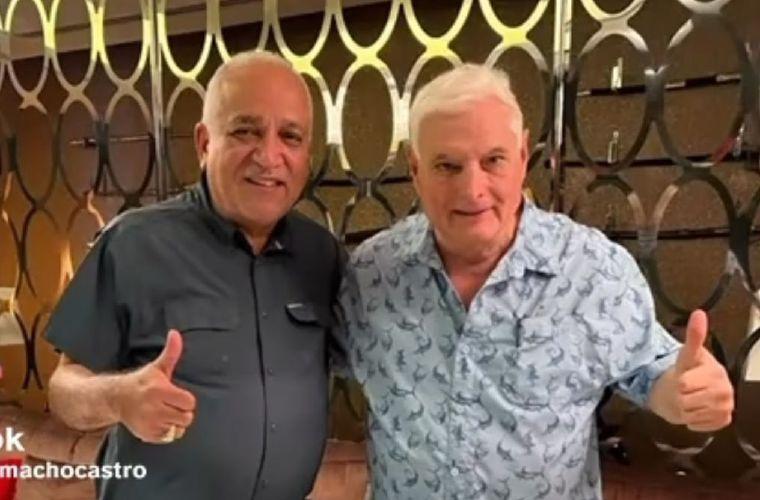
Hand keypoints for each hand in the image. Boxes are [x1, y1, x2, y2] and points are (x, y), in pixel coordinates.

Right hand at [115, 330, 195, 442]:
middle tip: (171, 405)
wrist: (117, 399)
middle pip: (186, 417)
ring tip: (165, 413)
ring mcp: (150, 423)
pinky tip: (159, 422)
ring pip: (178, 428)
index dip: (185, 399)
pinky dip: (167, 431)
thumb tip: (175, 333)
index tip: (176, 395)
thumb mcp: (158, 367)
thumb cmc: (143, 382)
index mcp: (160, 390)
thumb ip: (171, 352)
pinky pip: (169, 437)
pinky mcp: (147, 435)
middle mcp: (154, 408)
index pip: (189, 402)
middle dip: (182, 412)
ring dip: (175, 422)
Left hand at [674, 310, 733, 431]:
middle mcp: (725, 388)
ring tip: (689, 398)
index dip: (678, 382)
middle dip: (680, 397)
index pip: (684, 383)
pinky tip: (695, 409)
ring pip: (693, 414)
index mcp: (716, 371)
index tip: (683, 378)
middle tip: (683, 390)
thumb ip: (694, 336)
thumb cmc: (686, 371)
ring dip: (685, 409)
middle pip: (686, 401)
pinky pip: (702, 424)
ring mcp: (727, 405)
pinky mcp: (725, 419)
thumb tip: (699, 313)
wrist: (689, 390)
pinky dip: (694, 420)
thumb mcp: (686, 355)